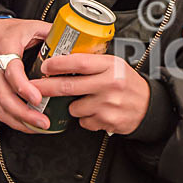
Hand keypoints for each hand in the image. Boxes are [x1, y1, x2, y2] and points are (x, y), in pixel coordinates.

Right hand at [0, 17, 51, 131]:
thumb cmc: (12, 31)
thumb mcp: (33, 26)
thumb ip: (53, 35)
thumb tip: (77, 43)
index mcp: (7, 49)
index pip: (11, 71)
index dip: (23, 87)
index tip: (37, 98)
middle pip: (4, 97)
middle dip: (24, 113)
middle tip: (43, 122)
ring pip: (1, 106)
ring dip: (20, 120)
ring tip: (40, 127)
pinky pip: (1, 109)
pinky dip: (14, 119)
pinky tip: (29, 125)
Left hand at [35, 54, 150, 134]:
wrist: (149, 106)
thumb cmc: (127, 83)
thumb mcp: (115, 65)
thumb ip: (93, 64)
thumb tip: (62, 60)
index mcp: (111, 66)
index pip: (80, 62)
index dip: (59, 64)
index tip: (46, 65)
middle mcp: (110, 84)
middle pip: (70, 86)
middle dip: (47, 87)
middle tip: (34, 86)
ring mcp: (108, 104)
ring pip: (74, 107)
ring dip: (74, 106)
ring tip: (88, 101)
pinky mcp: (108, 121)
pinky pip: (84, 122)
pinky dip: (86, 118)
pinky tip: (97, 112)